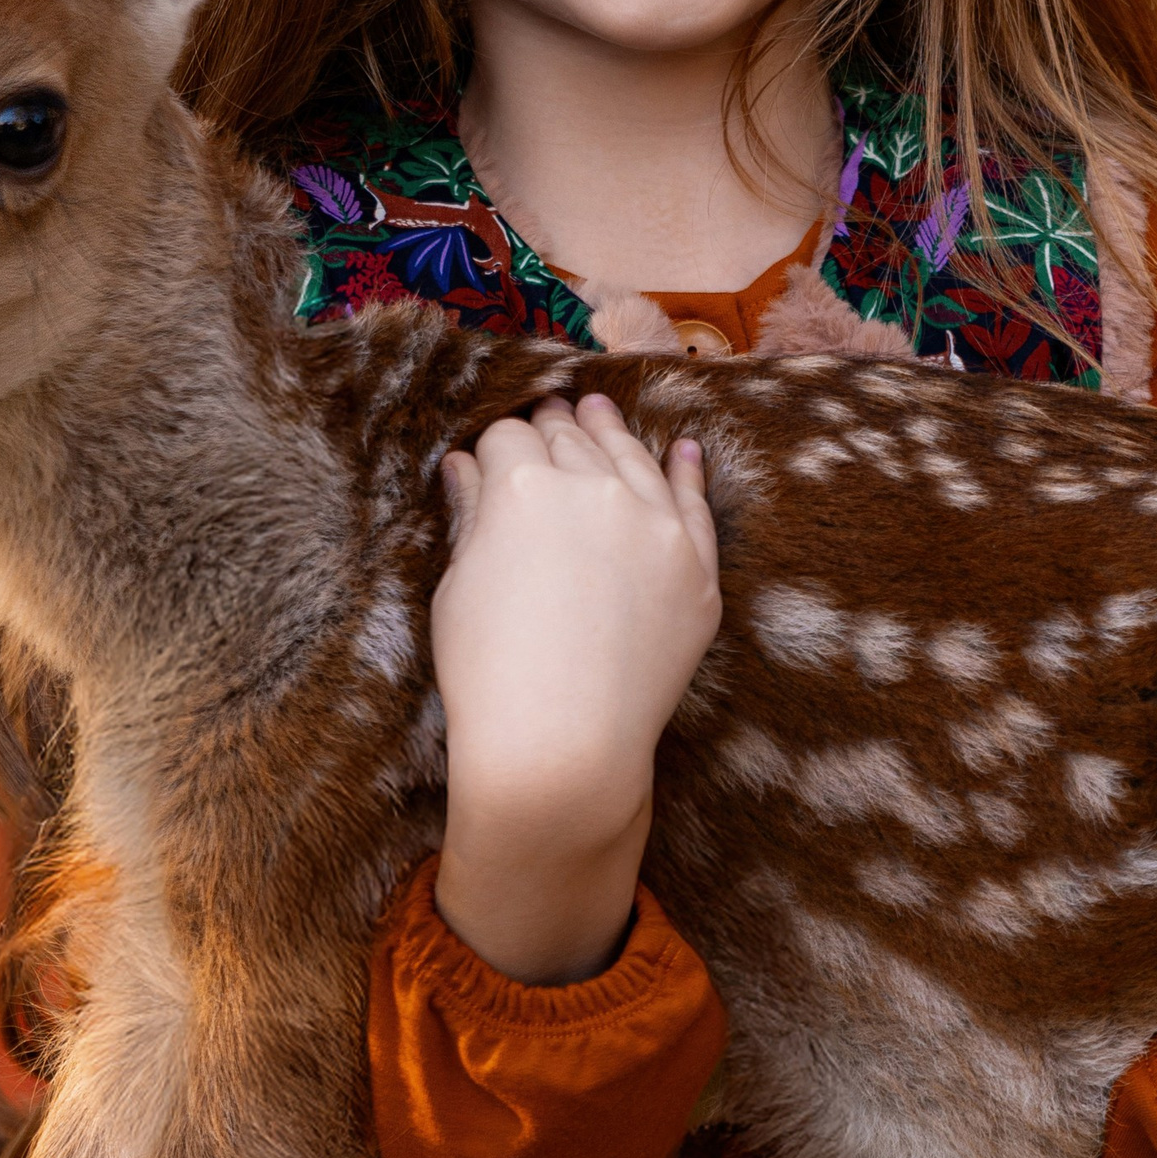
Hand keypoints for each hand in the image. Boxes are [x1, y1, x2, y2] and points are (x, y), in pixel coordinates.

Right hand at [430, 394, 721, 984]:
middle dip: (554, 426)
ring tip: (600, 411)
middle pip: (572, 439)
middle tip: (551, 414)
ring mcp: (655, 524)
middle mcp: (594, 489)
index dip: (497, 446)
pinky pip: (694, 502)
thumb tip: (465, 464)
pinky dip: (686, 471)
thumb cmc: (489, 675)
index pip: (508, 439)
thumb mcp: (459, 588)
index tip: (494, 453)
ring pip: (632, 457)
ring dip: (613, 432)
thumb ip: (471, 516)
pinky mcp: (697, 566)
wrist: (563, 746)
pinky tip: (683, 450)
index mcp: (523, 486)